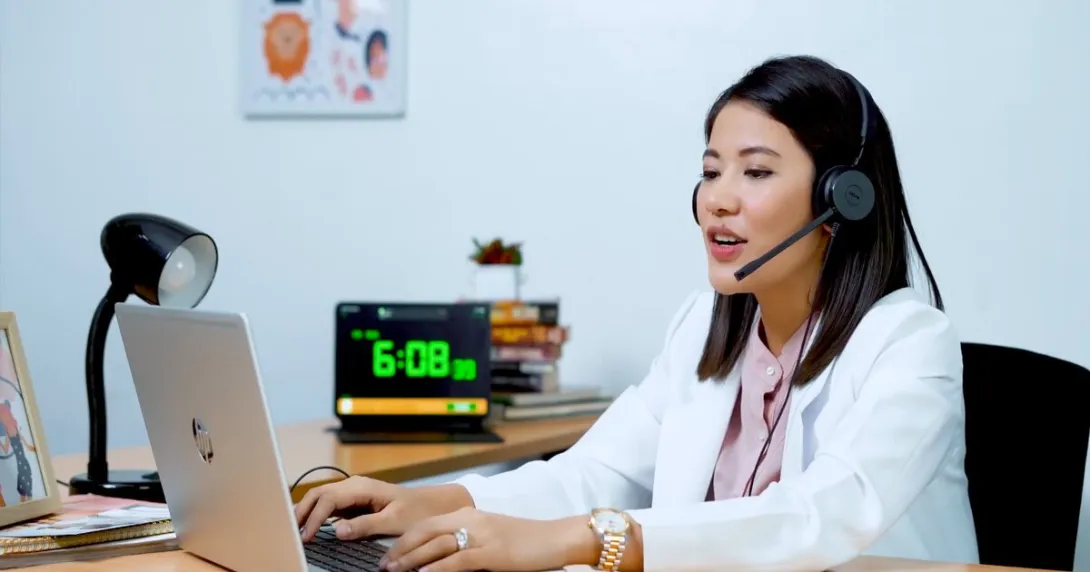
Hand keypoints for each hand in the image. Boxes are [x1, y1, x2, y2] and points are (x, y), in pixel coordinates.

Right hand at [294, 476, 472, 541]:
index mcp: (362, 487)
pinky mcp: (355, 500)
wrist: (433, 505)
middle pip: (319, 494)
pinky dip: (316, 513)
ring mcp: (354, 491)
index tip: (307, 537)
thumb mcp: (393, 521)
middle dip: (302, 512)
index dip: (314, 518)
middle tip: (291, 533)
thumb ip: (364, 526)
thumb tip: (337, 530)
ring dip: (306, 511)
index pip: (328, 500)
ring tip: (294, 530)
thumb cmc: (417, 512)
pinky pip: (329, 504)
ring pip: (321, 497)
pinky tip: (308, 525)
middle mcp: (355, 485)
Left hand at [379, 507, 596, 571]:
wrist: (556, 537)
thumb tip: (439, 559)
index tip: (388, 554)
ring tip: (394, 570)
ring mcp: (482, 535)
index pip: (427, 523)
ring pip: (437, 545)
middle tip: (383, 565)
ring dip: (412, 559)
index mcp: (468, 515)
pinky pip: (459, 560)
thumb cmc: (525, 541)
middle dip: (400, 549)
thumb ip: (466, 542)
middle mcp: (471, 520)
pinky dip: (439, 568)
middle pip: (425, 531)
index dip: (404, 539)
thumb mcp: (491, 537)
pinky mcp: (493, 553)